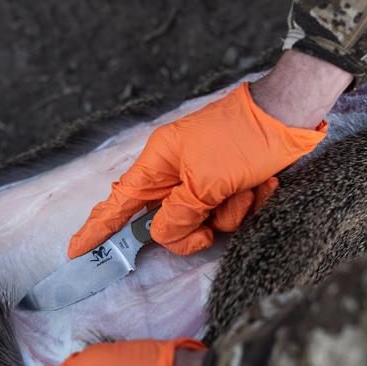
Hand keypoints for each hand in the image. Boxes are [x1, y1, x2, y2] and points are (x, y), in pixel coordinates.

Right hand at [68, 81, 326, 256]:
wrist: (290, 114)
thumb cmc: (244, 139)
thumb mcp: (206, 182)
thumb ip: (178, 215)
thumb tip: (163, 234)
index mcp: (159, 162)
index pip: (119, 202)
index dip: (97, 228)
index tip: (76, 250)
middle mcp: (178, 170)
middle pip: (170, 221)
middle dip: (196, 228)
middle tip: (209, 230)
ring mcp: (206, 177)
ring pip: (206, 221)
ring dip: (232, 212)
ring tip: (249, 188)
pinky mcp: (232, 183)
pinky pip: (232, 210)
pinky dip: (251, 202)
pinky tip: (264, 184)